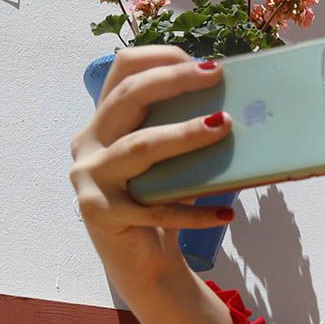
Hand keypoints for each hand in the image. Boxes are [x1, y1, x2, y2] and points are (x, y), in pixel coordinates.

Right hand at [69, 46, 233, 291]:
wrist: (140, 264)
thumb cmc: (159, 204)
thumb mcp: (168, 163)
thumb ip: (182, 133)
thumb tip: (234, 109)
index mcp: (104, 122)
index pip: (122, 72)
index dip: (159, 59)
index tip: (204, 63)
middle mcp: (90, 143)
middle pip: (128, 99)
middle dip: (173, 82)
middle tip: (216, 76)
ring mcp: (91, 178)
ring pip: (140, 147)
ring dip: (184, 135)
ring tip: (223, 126)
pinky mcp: (101, 213)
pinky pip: (155, 209)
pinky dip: (194, 212)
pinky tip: (227, 214)